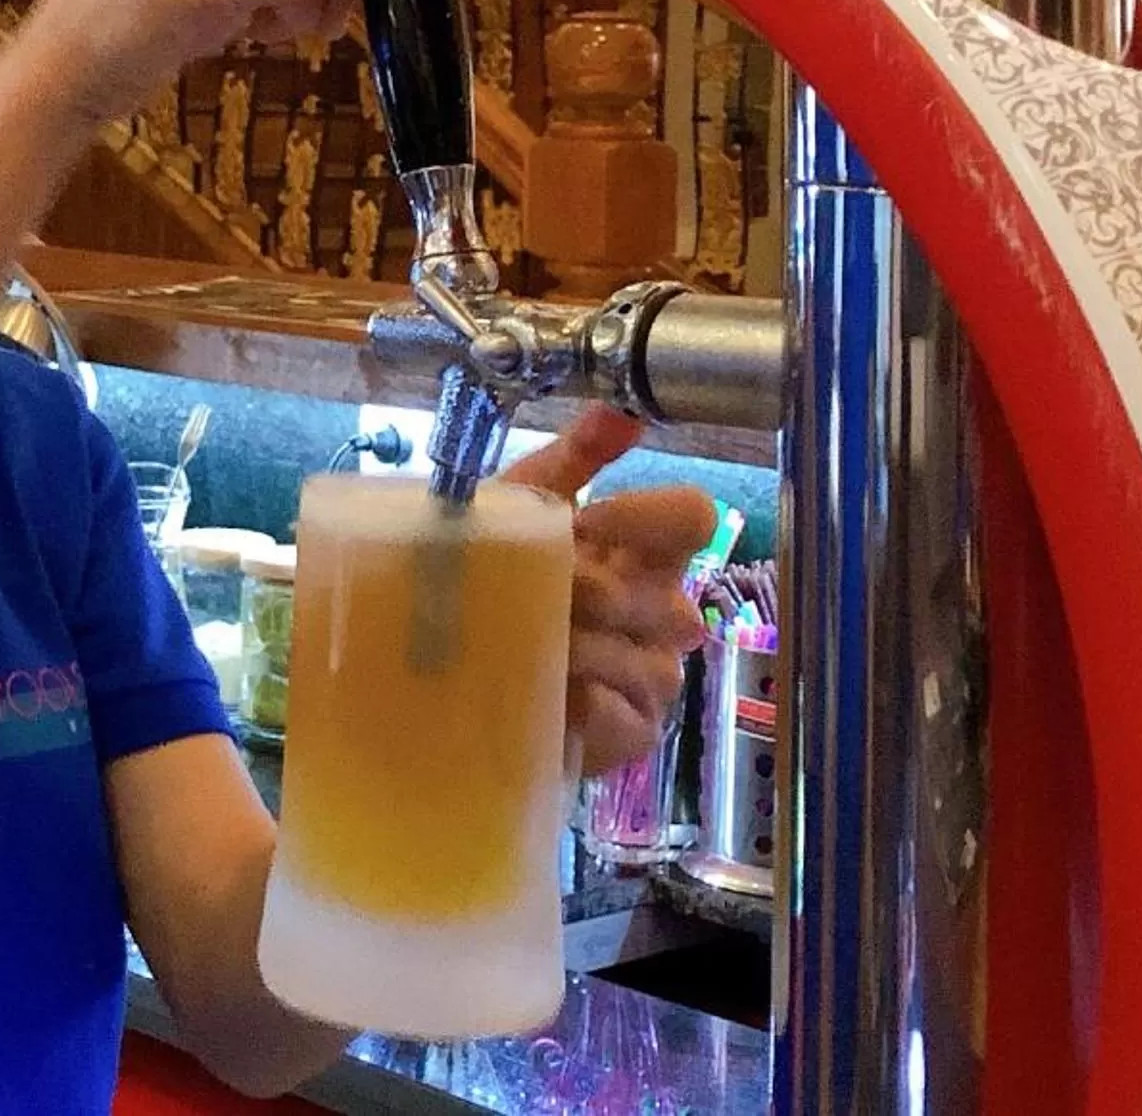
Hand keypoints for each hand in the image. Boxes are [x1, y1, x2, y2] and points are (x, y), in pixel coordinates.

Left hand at [501, 409, 713, 777]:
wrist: (450, 670)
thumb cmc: (497, 579)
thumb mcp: (521, 508)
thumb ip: (572, 458)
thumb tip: (620, 411)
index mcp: (643, 549)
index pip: (692, 517)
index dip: (646, 517)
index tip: (587, 521)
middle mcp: (664, 610)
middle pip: (669, 599)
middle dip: (592, 594)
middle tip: (537, 595)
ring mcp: (656, 674)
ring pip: (647, 661)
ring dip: (579, 649)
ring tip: (527, 643)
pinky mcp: (636, 730)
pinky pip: (626, 714)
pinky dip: (580, 701)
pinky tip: (547, 691)